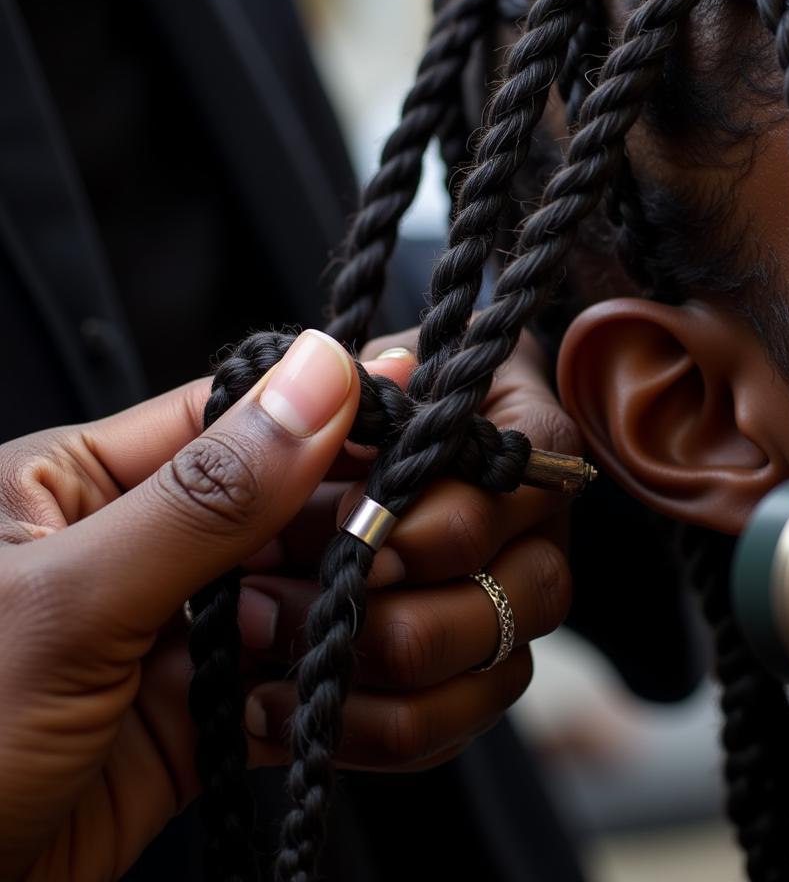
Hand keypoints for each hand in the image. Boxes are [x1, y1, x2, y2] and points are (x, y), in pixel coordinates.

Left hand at [0, 327, 579, 879]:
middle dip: (348, 533)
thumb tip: (318, 374)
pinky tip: (336, 705)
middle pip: (283, 511)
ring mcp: (173, 636)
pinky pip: (291, 686)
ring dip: (343, 620)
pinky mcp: (198, 718)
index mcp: (85, 485)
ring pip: (301, 599)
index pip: (234, 419)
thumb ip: (206, 494)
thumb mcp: (68, 603)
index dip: (329, 418)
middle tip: (400, 552)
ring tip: (364, 636)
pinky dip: (325, 698)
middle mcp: (138, 549)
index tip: (416, 425)